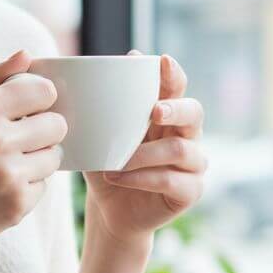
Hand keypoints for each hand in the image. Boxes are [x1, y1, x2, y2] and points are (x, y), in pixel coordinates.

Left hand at [83, 51, 206, 251]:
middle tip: (154, 111)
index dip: (173, 74)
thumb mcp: (98, 138)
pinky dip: (141, 178)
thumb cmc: (106, 168)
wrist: (109, 212)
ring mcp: (192, 164)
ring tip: (115, 163)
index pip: (177, 88)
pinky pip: (171, 180)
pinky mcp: (189, 191)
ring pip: (179, 149)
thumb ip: (97, 113)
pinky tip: (117, 178)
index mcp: (167, 117)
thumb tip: (78, 80)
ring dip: (143, 154)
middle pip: (194, 112)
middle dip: (175, 108)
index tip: (161, 61)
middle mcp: (187, 136)